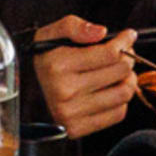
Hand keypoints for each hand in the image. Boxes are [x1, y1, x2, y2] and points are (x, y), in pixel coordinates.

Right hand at [31, 16, 141, 138]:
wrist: (27, 94)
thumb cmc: (46, 62)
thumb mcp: (50, 35)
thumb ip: (74, 26)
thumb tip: (101, 32)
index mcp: (57, 66)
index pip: (110, 53)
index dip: (124, 42)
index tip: (127, 37)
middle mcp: (64, 92)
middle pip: (121, 71)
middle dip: (127, 59)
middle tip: (123, 54)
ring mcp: (71, 113)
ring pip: (124, 93)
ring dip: (128, 80)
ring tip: (119, 73)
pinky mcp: (77, 129)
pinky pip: (118, 114)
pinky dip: (120, 101)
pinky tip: (109, 91)